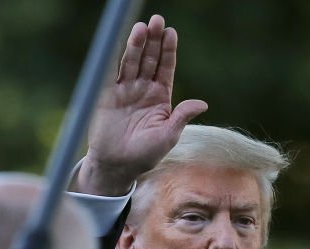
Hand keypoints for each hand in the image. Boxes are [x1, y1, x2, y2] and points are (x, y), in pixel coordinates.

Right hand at [75, 15, 207, 195]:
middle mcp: (143, 90)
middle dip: (153, 41)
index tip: (171, 33)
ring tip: (141, 28)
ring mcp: (125, 91)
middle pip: (149, 59)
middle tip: (157, 21)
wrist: (116, 166)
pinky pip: (111, 73)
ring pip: (132, 62)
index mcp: (160, 97)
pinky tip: (120, 43)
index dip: (168, 50)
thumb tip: (202, 103)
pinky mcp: (107, 96)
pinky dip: (115, 58)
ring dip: (137, 45)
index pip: (165, 68)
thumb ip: (181, 117)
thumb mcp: (167, 137)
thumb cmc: (144, 155)